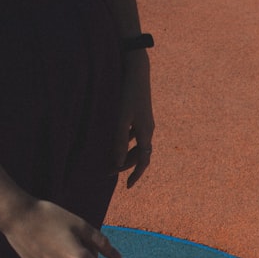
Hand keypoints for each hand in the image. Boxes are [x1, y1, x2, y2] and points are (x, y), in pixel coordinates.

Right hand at [0, 198, 130, 257]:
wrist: (16, 216)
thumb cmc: (51, 216)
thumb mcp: (81, 225)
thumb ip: (102, 243)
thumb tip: (116, 257)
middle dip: (91, 256)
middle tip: (82, 236)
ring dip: (74, 257)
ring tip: (61, 235)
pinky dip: (59, 257)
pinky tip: (48, 241)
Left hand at [114, 49, 154, 187]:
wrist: (137, 71)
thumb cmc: (127, 94)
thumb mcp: (121, 119)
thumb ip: (119, 141)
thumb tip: (118, 163)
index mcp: (146, 133)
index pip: (143, 161)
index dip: (136, 174)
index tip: (128, 186)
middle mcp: (148, 130)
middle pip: (141, 154)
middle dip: (127, 165)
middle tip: (110, 172)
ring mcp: (145, 122)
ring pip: (138, 145)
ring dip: (127, 155)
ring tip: (112, 160)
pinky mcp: (141, 115)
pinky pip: (135, 135)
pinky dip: (127, 142)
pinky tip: (116, 141)